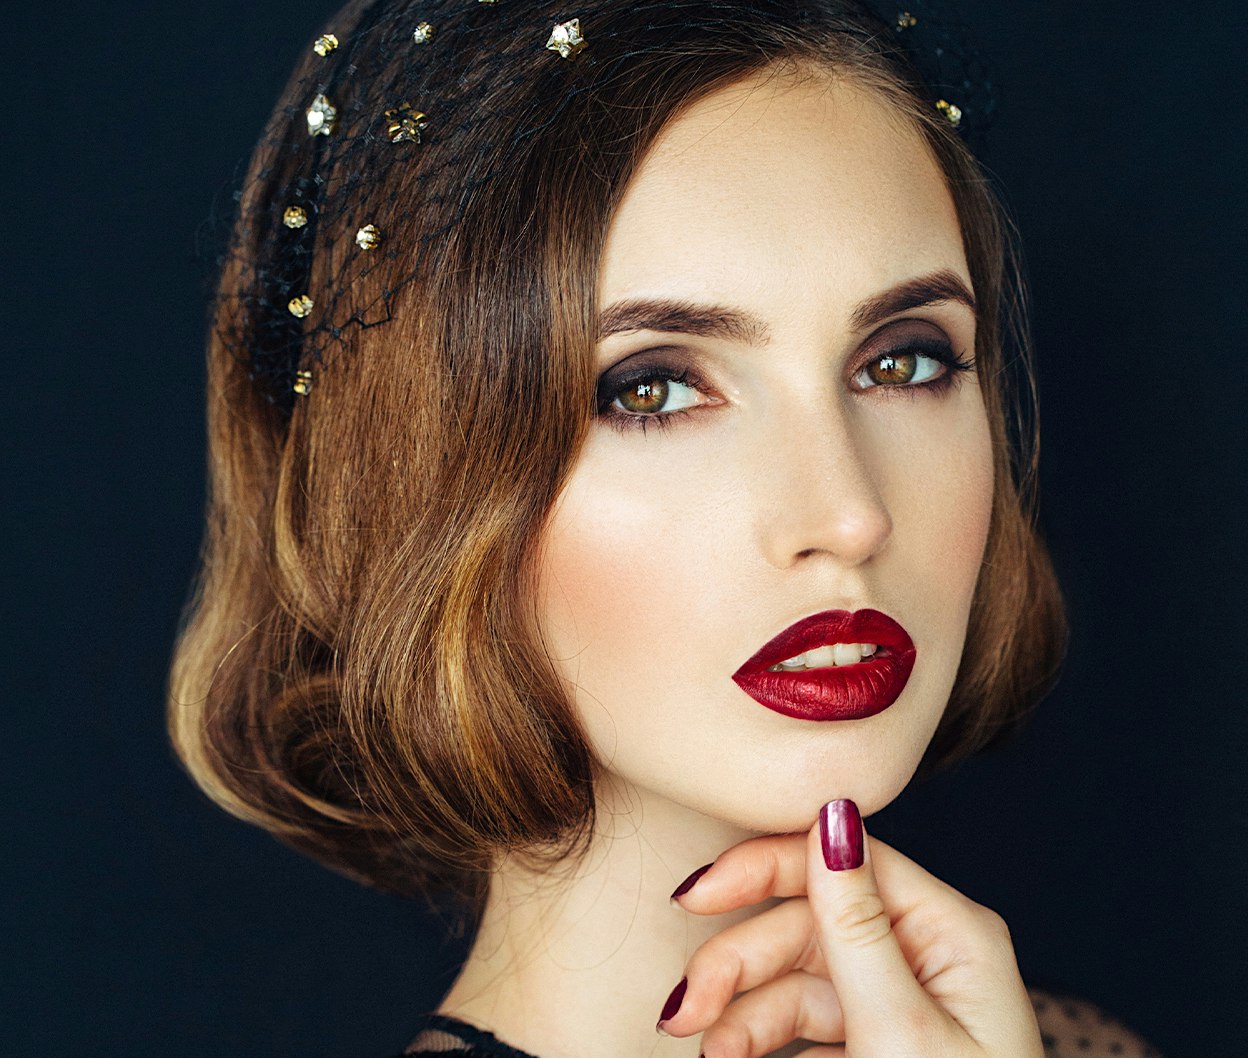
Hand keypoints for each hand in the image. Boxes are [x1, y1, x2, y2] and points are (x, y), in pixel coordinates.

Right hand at [659, 800, 1044, 1056]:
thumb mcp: (901, 1032)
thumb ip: (857, 928)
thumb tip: (833, 816)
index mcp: (950, 933)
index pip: (844, 863)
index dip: (763, 869)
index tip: (696, 896)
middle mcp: (925, 955)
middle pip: (808, 924)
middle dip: (739, 962)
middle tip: (685, 1007)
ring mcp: (900, 1002)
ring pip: (797, 978)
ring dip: (741, 1011)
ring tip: (701, 1050)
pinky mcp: (878, 1044)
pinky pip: (806, 1023)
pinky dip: (762, 1038)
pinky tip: (728, 1057)